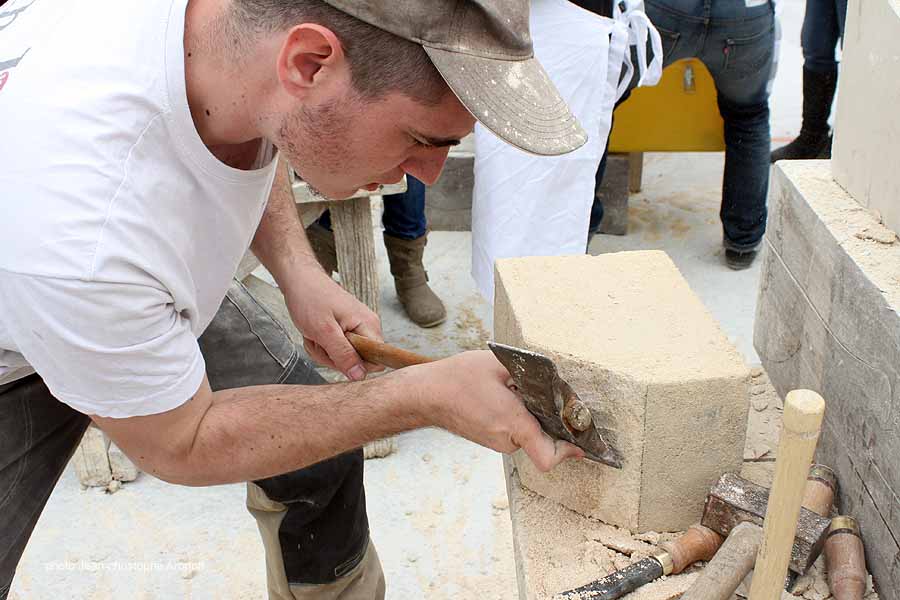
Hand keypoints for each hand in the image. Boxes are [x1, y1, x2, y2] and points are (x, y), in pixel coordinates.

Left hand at [283, 267, 383, 380]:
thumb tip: (360, 376)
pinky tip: (314, 333)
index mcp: (369, 326)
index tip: (335, 354)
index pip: (375, 360)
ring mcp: (356, 329)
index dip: (355, 365)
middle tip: (319, 340)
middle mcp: (367, 328)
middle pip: (357, 362)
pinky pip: (336, 350)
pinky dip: (321, 346)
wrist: (299, 279)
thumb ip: (343, 354)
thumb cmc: (310, 298)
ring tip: (314, 334)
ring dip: (324, 351)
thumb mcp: (324, 331)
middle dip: (333, 358)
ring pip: (344, 357)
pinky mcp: (346, 330)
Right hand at [418, 350, 583, 470]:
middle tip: (536, 392)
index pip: (548, 456)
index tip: (580, 442)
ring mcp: (497, 443)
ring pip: (528, 433)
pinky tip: (500, 396)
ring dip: (528, 414)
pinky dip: (516, 416)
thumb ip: (531, 376)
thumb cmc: (459, 377)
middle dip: (546, 417)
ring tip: (509, 390)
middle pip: (543, 437)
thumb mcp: (499, 365)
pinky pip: (514, 431)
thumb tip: (557, 385)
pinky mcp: (491, 440)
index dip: (569, 451)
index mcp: (512, 422)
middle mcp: (506, 439)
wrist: (427, 394)